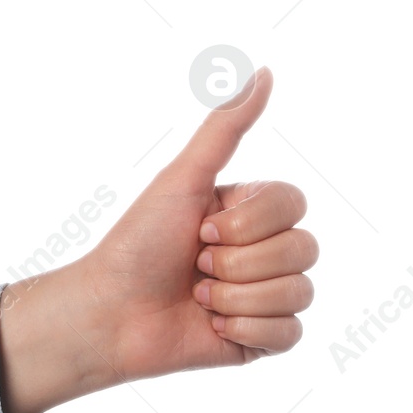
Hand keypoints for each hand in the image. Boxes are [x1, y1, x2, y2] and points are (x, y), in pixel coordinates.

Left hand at [0, 68, 317, 412]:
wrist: (108, 313)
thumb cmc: (136, 245)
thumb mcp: (181, 179)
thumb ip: (224, 129)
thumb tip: (264, 72)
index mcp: (249, 211)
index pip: (295, 204)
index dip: (246, 222)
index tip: (198, 229)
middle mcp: (262, 250)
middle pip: (304, 248)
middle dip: (239, 261)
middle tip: (195, 266)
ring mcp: (265, 296)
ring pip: (299, 291)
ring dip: (237, 297)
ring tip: (196, 297)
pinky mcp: (260, 340)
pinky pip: (289, 333)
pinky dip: (245, 330)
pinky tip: (209, 326)